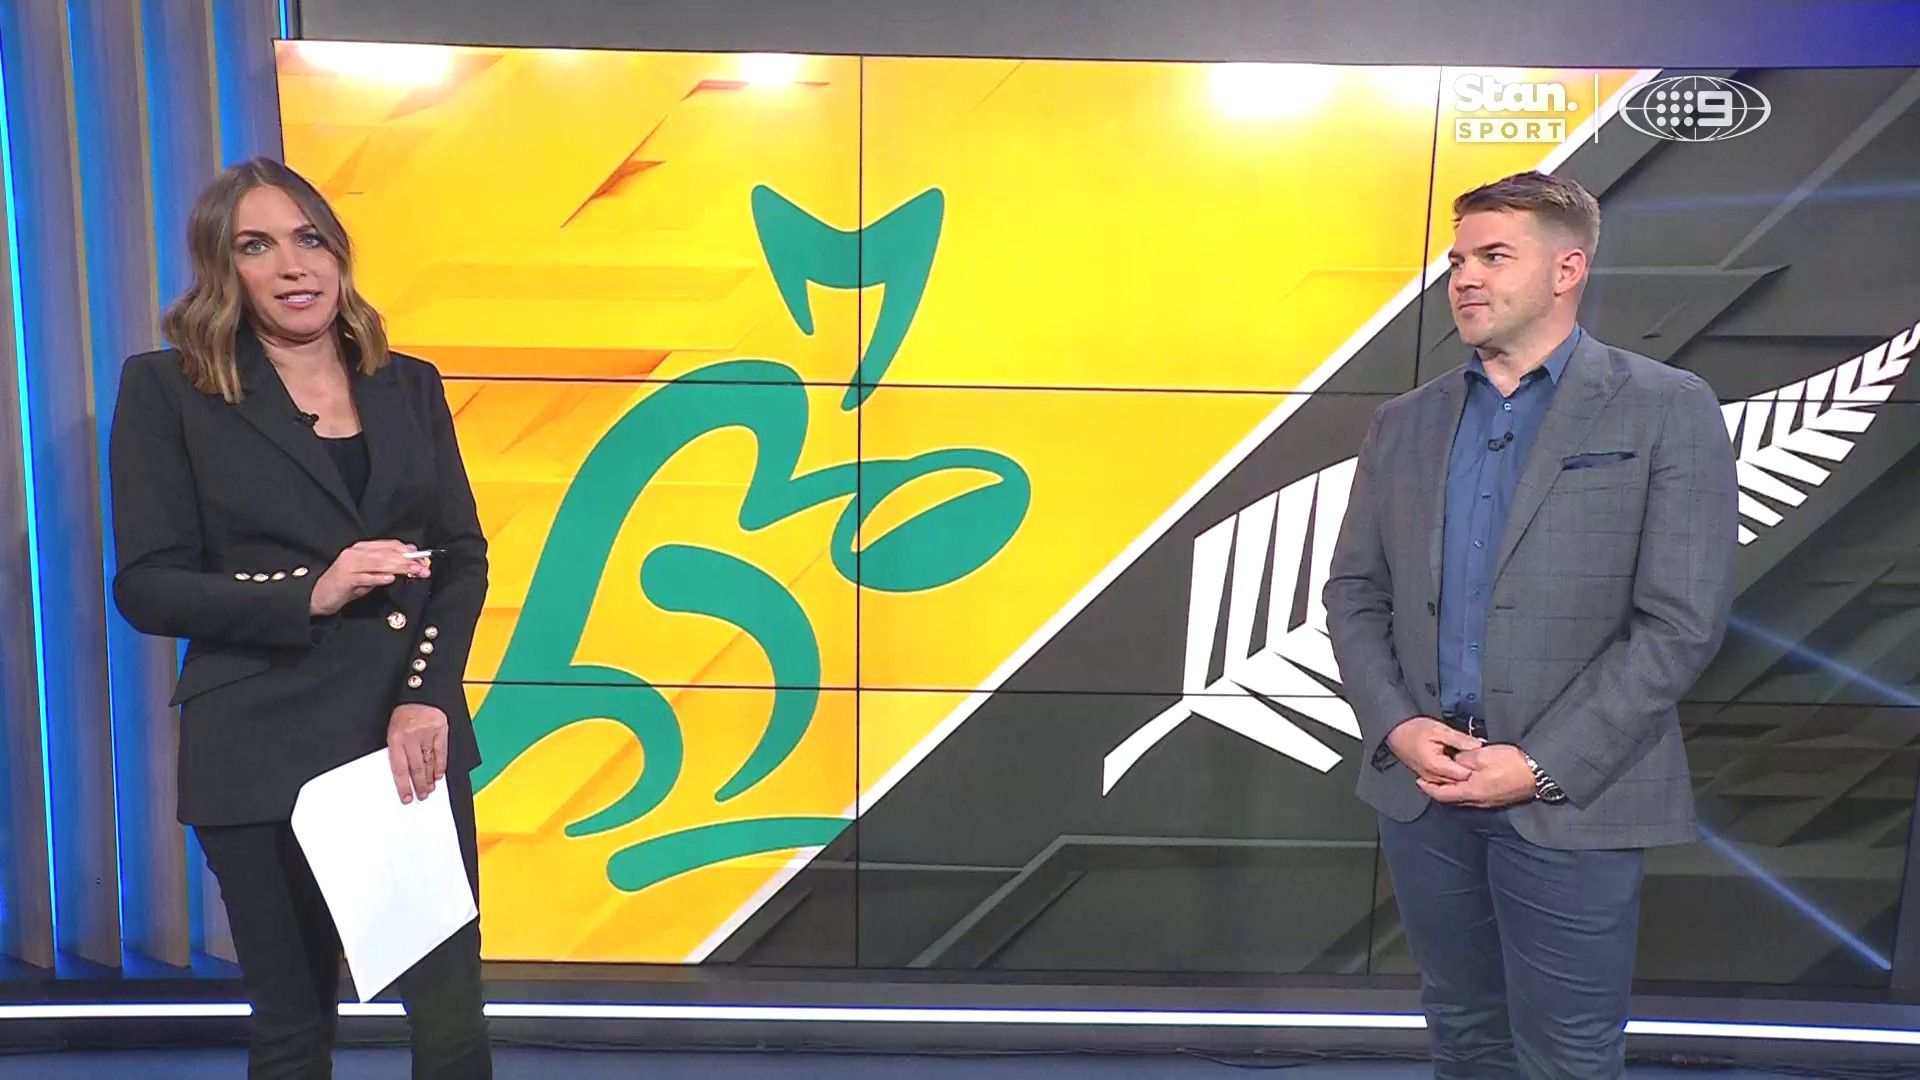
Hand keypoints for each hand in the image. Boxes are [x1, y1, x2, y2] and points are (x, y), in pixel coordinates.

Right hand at [309, 540, 429, 616]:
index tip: (423, 559)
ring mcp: (349, 565)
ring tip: (412, 572)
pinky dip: (378, 577)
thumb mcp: (369, 574)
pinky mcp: (344, 578)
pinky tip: (389, 578)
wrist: (319, 595)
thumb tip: (410, 563)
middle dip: (407, 560)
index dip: (408, 551)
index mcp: (362, 549)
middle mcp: (356, 553)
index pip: (390, 545)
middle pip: (386, 554)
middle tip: (423, 568)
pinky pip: (364, 576)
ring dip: (398, 567)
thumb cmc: (346, 585)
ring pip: (378, 563)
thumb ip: (386, 567)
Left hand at [387, 703, 448, 803]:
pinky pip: (441, 752)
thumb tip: (402, 771)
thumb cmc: (405, 710)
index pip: (399, 768)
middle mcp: (411, 737)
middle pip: (416, 768)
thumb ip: (397, 748)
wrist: (422, 690)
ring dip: (429, 778)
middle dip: (419, 785)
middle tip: (421, 796)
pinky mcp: (440, 730)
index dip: (403, 786)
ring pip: (429, 763)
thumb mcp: (393, 728)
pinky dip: (441, 765)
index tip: (406, 797)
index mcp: (395, 737)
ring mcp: (427, 734)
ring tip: (430, 789)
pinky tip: (439, 774)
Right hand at [1385, 716, 1482, 783]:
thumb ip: (1460, 739)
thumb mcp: (1440, 730)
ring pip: (1452, 784)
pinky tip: (1456, 766)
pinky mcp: (1427, 777)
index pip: (1464, 775)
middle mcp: (1433, 777)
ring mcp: (1429, 779)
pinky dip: (1452, 776)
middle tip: (1479, 762)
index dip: (1476, 768)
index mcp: (1437, 766)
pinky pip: (1444, 782)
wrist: (1394, 732)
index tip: (1483, 760)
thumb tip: (1479, 746)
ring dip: (1461, 775)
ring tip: (1468, 763)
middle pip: (1459, 783)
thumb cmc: (1414, 729)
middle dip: (1470, 773)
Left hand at [1418, 744, 1536, 807]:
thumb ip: (1463, 759)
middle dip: (1439, 789)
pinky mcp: (1499, 798)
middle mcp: (1479, 801)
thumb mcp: (1482, 756)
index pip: (1443, 794)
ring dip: (1452, 789)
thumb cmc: (1512, 763)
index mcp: (1472, 792)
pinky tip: (1467, 780)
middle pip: (1453, 798)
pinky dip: (1465, 789)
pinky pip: (1476, 796)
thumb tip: (1453, 762)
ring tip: (1444, 778)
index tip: (1419, 780)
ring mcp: (1490, 801)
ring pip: (1464, 798)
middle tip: (1428, 779)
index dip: (1429, 788)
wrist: (1540, 773)